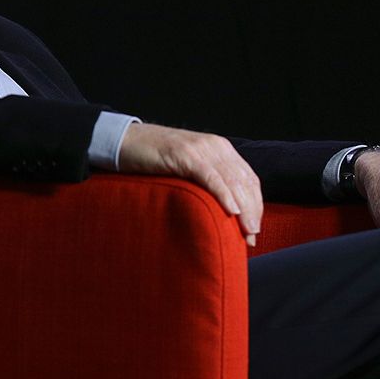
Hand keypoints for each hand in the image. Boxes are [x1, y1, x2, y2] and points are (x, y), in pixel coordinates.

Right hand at [118, 123, 262, 245]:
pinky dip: (223, 194)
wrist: (124, 140)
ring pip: (232, 180)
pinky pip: (210, 177)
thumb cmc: (152, 159)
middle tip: (251, 237)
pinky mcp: (185, 154)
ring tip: (246, 231)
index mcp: (219, 148)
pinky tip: (231, 211)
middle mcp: (215, 146)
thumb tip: (223, 211)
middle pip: (244, 181)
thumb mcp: (187, 167)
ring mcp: (200, 148)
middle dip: (252, 211)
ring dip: (243, 208)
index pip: (248, 179)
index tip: (254, 230)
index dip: (255, 205)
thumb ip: (206, 179)